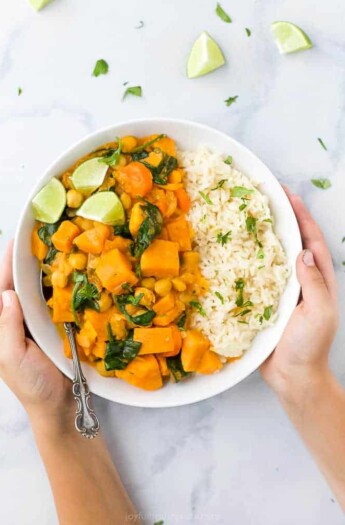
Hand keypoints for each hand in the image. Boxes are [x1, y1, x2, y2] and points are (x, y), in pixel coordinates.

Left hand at [0, 241, 72, 431]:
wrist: (59, 404)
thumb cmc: (31, 384)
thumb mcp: (12, 357)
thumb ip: (7, 327)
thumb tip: (7, 294)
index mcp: (1, 326)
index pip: (0, 290)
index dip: (6, 266)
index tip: (16, 242)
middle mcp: (16, 319)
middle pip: (16, 285)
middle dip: (22, 262)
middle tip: (37, 238)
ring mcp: (35, 322)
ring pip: (35, 291)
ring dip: (41, 271)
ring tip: (52, 249)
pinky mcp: (53, 326)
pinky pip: (54, 302)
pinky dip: (58, 287)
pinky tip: (67, 273)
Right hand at [261, 191, 338, 400]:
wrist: (292, 376)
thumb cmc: (309, 347)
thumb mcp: (318, 313)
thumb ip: (313, 283)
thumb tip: (303, 251)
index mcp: (319, 280)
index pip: (312, 241)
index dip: (302, 217)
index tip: (289, 196)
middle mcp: (301, 281)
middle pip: (293, 242)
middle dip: (284, 219)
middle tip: (267, 197)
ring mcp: (283, 290)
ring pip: (274, 256)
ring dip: (265, 236)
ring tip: (251, 216)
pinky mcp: (265, 301)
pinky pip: (257, 276)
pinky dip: (249, 260)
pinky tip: (236, 251)